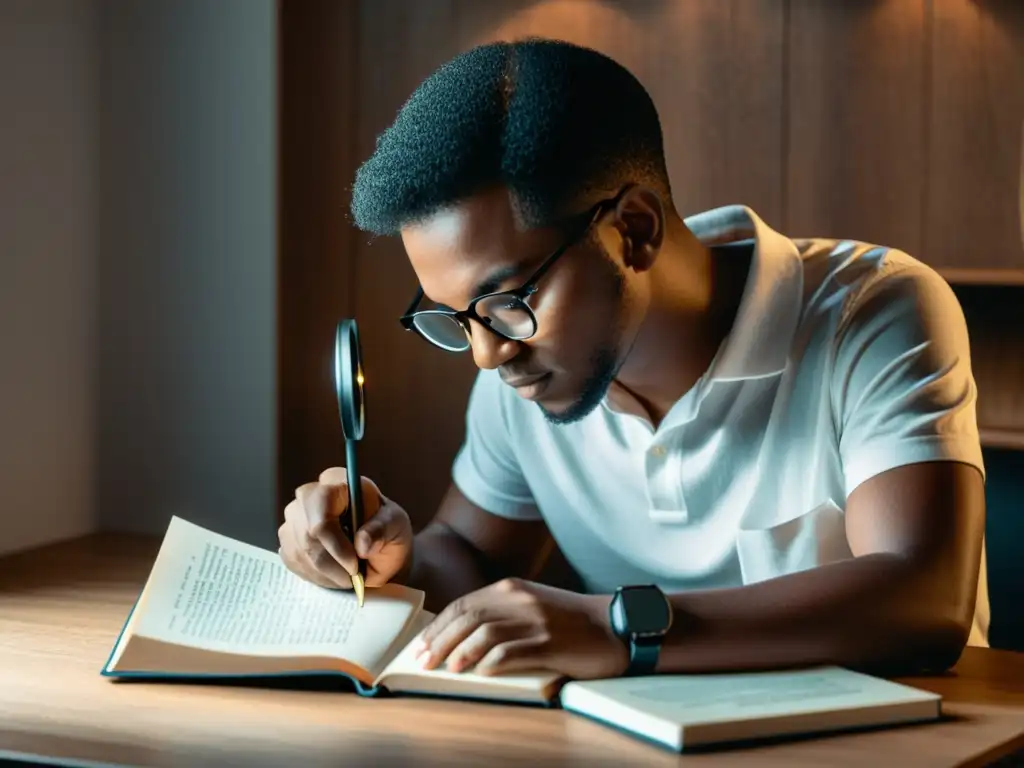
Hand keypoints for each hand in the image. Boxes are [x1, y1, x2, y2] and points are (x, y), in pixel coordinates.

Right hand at [278, 467, 412, 589]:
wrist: (377, 553)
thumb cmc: (387, 532)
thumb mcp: (395, 526)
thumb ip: (381, 530)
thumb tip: (362, 544)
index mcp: (338, 481)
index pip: (321, 501)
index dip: (334, 537)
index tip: (354, 563)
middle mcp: (309, 495)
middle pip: (306, 531)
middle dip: (332, 562)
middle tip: (355, 575)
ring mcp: (294, 518)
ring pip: (300, 551)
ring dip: (327, 572)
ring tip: (349, 575)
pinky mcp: (288, 540)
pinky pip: (294, 562)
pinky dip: (317, 576)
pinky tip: (335, 574)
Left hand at [414, 578, 627, 679]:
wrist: (615, 626)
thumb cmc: (571, 621)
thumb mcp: (532, 605)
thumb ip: (501, 612)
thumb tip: (461, 635)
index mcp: (513, 588)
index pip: (464, 604)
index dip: (438, 625)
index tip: (422, 644)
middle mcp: (521, 600)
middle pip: (468, 618)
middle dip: (440, 641)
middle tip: (423, 661)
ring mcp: (535, 621)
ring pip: (484, 634)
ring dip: (460, 652)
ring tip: (446, 668)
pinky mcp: (550, 643)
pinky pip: (510, 652)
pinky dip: (489, 663)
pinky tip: (478, 673)